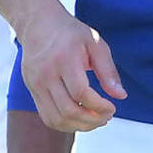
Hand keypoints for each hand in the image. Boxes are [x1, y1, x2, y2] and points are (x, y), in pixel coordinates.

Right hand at [17, 4, 126, 131]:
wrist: (40, 25)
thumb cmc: (72, 34)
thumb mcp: (95, 43)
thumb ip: (108, 70)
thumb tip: (121, 96)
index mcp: (65, 59)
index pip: (80, 93)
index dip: (99, 106)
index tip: (113, 108)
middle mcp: (47, 74)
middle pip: (67, 110)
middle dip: (91, 120)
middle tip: (107, 117)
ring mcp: (36, 84)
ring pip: (56, 118)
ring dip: (79, 126)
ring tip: (96, 121)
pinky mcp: (31, 91)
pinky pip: (47, 116)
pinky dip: (65, 124)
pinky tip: (80, 119)